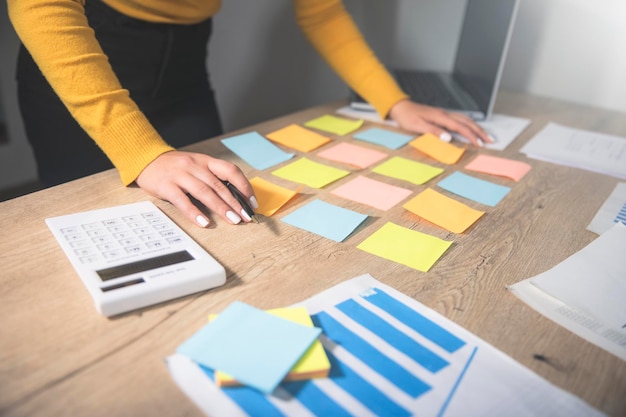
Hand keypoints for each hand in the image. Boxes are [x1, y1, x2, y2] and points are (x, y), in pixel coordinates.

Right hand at [136, 151, 257, 227]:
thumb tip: (235, 198)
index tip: (252, 202)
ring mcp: (180, 175)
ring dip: (220, 208)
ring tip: (232, 220)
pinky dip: (194, 212)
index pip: (230, 171)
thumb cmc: (175, 167)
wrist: (146, 159)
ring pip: (204, 192)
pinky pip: (182, 200)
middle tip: (245, 217)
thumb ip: (212, 178)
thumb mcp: (196, 166)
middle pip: (219, 185)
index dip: (244, 186)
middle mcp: (195, 166)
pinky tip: (204, 222)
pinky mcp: (166, 185)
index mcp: (205, 161)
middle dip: (235, 203)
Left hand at [388, 99, 491, 145]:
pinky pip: (460, 119)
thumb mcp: (418, 126)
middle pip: (467, 122)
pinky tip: (471, 128)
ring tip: (485, 136)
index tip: (480, 144)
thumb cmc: (407, 118)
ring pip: (465, 120)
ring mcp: (444, 114)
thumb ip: (434, 131)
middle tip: (491, 140)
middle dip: (480, 131)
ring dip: (476, 128)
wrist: (401, 108)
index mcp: (440, 117)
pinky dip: (468, 124)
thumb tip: (449, 138)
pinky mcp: (442, 116)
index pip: (460, 127)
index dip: (471, 136)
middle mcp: (445, 114)